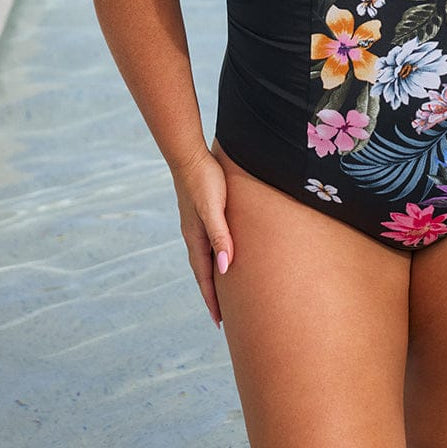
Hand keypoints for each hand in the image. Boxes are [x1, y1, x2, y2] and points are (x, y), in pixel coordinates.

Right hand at [171, 149, 233, 326]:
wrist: (190, 155)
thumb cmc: (205, 180)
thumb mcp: (214, 209)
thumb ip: (220, 236)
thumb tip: (226, 269)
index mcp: (196, 239)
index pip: (205, 278)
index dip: (213, 301)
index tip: (220, 323)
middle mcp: (194, 236)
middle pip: (204, 273)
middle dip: (213, 295)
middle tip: (224, 318)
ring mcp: (197, 225)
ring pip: (207, 259)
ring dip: (214, 277)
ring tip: (225, 292)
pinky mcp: (202, 213)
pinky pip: (209, 243)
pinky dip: (215, 257)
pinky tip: (224, 255)